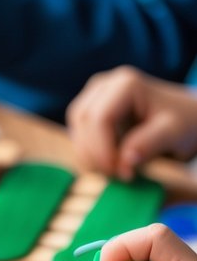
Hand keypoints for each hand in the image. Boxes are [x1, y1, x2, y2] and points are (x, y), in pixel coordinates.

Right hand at [66, 67, 196, 179]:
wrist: (183, 117)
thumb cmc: (181, 123)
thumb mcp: (174, 133)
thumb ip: (149, 144)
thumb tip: (125, 161)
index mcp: (125, 84)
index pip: (100, 118)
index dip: (102, 149)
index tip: (118, 173)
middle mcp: (104, 84)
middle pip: (82, 120)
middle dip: (93, 152)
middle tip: (113, 177)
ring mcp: (95, 95)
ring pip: (76, 127)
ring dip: (87, 154)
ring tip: (110, 172)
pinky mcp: (91, 109)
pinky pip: (79, 132)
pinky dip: (88, 151)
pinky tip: (105, 165)